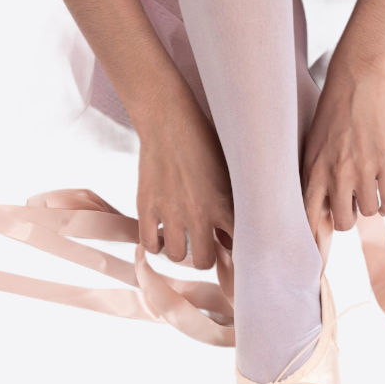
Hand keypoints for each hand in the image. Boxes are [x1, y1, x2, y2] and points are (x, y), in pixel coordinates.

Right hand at [135, 95, 233, 268]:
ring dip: (180, 251)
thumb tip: (231, 234)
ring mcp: (170, 213)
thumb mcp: (229, 172)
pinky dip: (155, 245)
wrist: (169, 122)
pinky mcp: (146, 208)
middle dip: (206, 257)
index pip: (238, 248)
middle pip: (204, 262)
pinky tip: (161, 235)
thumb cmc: (204, 141)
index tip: (234, 255)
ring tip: (182, 239)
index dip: (237, 256)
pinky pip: (149, 244)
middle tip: (205, 247)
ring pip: (176, 257)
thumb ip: (232, 204)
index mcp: (224, 205)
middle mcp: (198, 214)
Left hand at [302, 69, 384, 230]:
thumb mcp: (310, 148)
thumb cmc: (328, 117)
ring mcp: (363, 170)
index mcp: (313, 172)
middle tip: (348, 207)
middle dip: (346, 219)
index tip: (313, 244)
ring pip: (369, 213)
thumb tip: (318, 209)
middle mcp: (337, 175)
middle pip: (342, 222)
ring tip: (365, 192)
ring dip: (368, 207)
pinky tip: (383, 194)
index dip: (311, 234)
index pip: (307, 216)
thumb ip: (313, 177)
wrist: (356, 84)